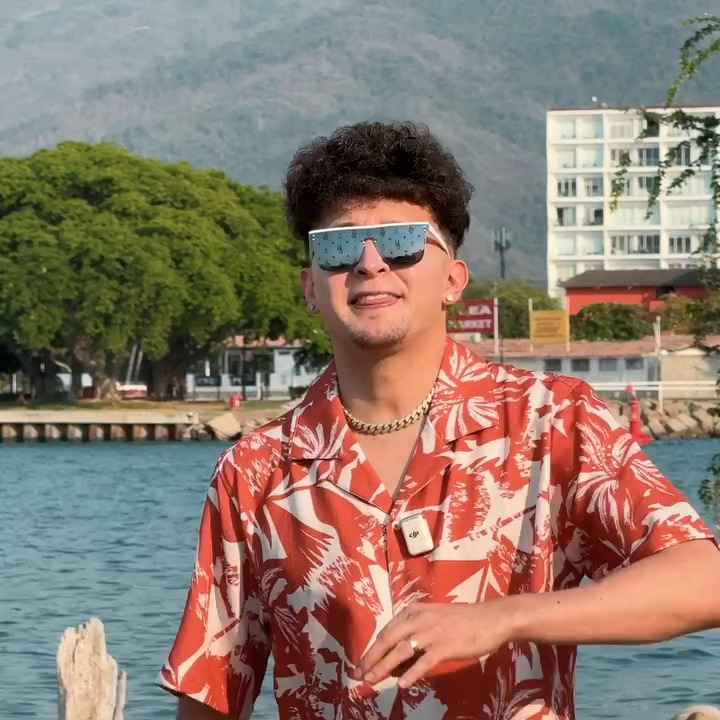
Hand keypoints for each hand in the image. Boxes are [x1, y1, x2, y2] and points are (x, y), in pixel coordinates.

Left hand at [352, 600, 518, 688]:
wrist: (490, 618)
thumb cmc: (463, 620)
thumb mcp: (434, 619)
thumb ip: (415, 633)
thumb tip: (397, 660)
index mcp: (414, 611)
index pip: (387, 630)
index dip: (373, 648)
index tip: (362, 662)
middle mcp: (419, 619)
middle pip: (388, 639)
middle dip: (372, 658)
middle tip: (359, 674)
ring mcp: (432, 632)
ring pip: (401, 651)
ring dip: (384, 666)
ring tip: (372, 680)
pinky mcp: (445, 646)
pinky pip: (424, 661)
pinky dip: (412, 673)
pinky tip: (402, 684)